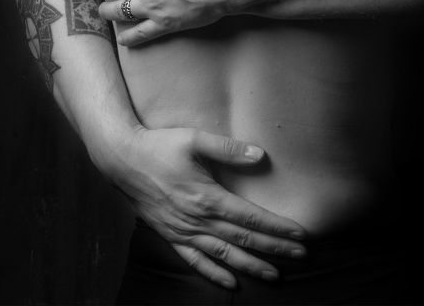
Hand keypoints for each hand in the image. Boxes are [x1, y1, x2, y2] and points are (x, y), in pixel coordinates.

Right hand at [106, 126, 306, 287]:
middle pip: (243, 240)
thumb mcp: (195, 139)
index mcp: (207, 197)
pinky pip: (195, 261)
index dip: (277, 227)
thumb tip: (259, 155)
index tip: (299, 234)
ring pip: (223, 255)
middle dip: (274, 249)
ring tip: (275, 275)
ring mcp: (183, 231)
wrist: (122, 160)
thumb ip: (228, 148)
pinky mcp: (171, 236)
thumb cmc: (160, 146)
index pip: (250, 217)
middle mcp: (197, 220)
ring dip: (251, 266)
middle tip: (301, 256)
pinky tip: (231, 283)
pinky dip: (214, 274)